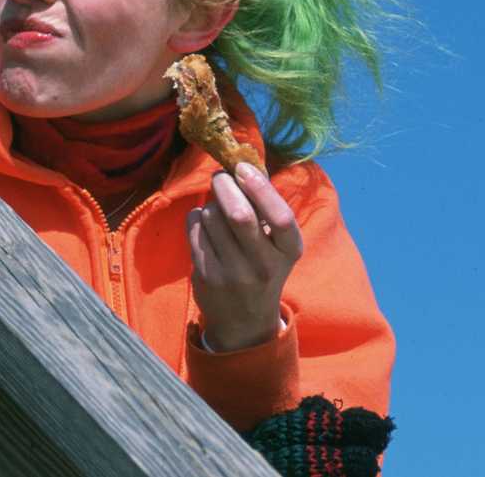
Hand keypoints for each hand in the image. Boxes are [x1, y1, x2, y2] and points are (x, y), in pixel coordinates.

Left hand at [186, 161, 303, 351]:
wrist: (244, 319)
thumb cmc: (262, 266)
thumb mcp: (277, 246)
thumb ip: (266, 210)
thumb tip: (243, 164)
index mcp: (289, 252)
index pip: (280, 218)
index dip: (260, 188)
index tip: (242, 168)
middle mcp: (265, 265)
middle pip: (239, 215)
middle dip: (225, 187)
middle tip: (220, 177)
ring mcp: (234, 273)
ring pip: (212, 218)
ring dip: (210, 204)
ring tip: (217, 210)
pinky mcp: (207, 276)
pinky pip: (194, 229)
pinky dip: (196, 217)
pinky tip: (204, 224)